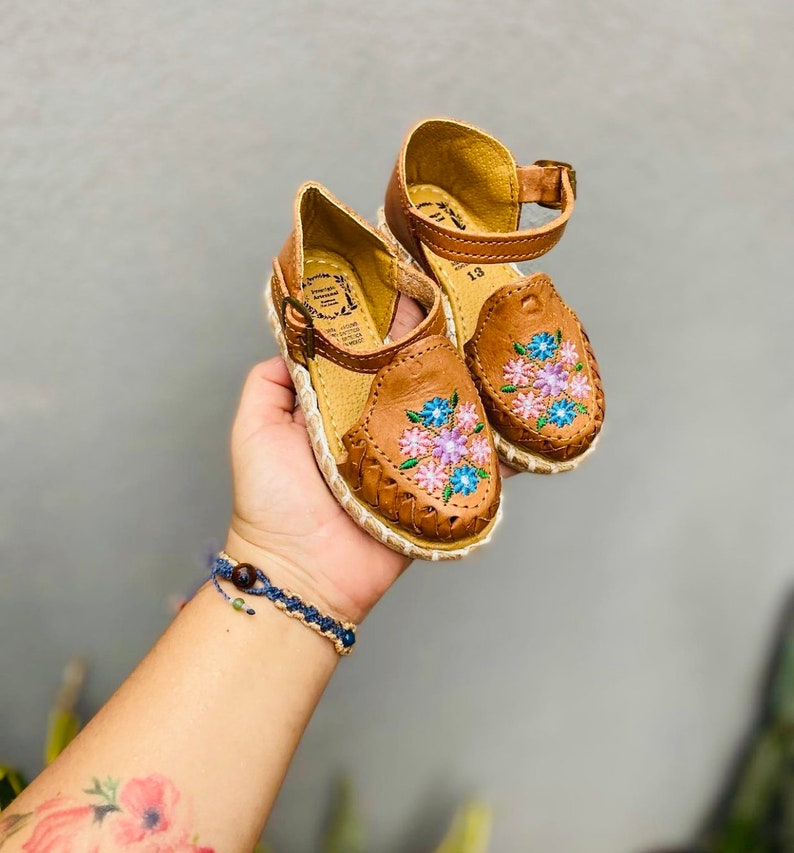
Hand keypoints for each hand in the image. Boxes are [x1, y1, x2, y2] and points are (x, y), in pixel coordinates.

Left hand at [225, 297, 514, 624]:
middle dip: (439, 347)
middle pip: (416, 380)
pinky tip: (522, 418)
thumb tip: (296, 338)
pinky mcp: (434, 492)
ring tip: (500, 351)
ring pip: (450, 415)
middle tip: (468, 308)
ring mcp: (411, 459)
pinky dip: (501, 448)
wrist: (300, 573)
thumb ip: (268, 383)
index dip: (389, 326)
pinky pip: (473, 466)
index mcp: (341, 408)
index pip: (371, 357)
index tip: (411, 286)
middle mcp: (379, 428)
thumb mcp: (253, 430)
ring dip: (474, 387)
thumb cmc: (270, 502)